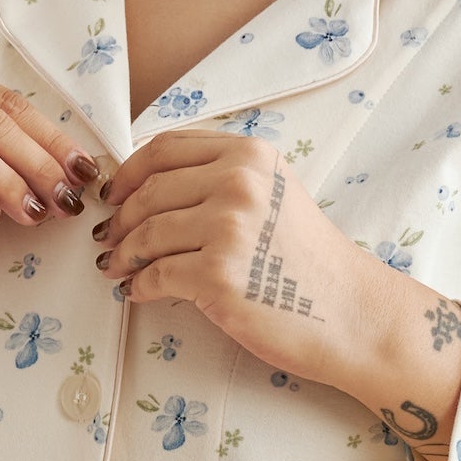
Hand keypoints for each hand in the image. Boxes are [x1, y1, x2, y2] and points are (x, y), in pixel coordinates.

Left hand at [91, 133, 460, 451]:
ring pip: (145, 234)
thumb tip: (149, 189)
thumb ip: (224, 180)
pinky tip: (136, 291)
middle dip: (119, 219)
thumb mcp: (274, 196)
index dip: (129, 172)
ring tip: (115, 267)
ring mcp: (228, 228)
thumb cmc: (311, 262)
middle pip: (149, 191)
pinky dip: (138, 285)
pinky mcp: (218, 276)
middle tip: (107, 237)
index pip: (166, 148)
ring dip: (121, 254)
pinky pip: (155, 276)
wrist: (352, 312)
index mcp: (250, 155)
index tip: (115, 193)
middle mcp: (238, 182)